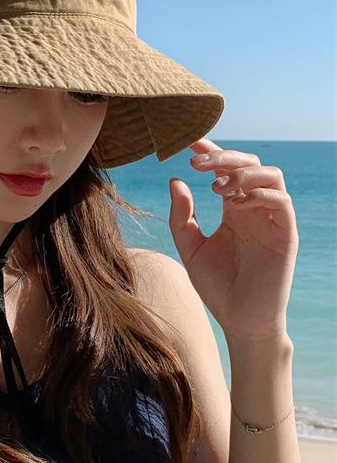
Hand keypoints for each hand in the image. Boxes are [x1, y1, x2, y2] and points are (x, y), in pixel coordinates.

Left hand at [167, 137, 298, 339]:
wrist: (240, 321)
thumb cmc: (217, 286)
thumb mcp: (190, 248)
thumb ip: (182, 217)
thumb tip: (175, 181)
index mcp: (233, 208)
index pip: (225, 169)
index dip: (210, 151)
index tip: (187, 142)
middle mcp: (255, 208)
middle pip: (249, 163)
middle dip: (223, 157)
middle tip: (197, 163)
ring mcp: (272, 219)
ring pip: (271, 175)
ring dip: (244, 172)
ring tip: (218, 186)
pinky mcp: (286, 234)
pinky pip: (282, 201)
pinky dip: (259, 193)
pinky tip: (235, 202)